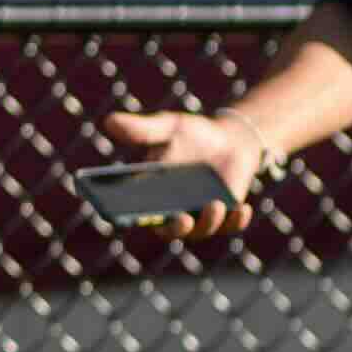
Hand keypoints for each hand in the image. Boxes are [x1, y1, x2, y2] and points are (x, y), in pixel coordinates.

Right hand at [106, 104, 262, 241]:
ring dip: (208, 222)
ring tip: (215, 204)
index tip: (125, 213)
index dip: (126, 216)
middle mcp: (173, 212)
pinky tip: (243, 208)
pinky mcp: (226, 217)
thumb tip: (108, 122)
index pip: (133, 211)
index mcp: (150, 195)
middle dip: (174, 228)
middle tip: (181, 218)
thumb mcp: (168, 127)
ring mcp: (200, 217)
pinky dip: (237, 220)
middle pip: (169, 230)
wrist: (230, 137)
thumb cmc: (192, 134)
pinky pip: (230, 225)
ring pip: (202, 230)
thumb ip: (142, 129)